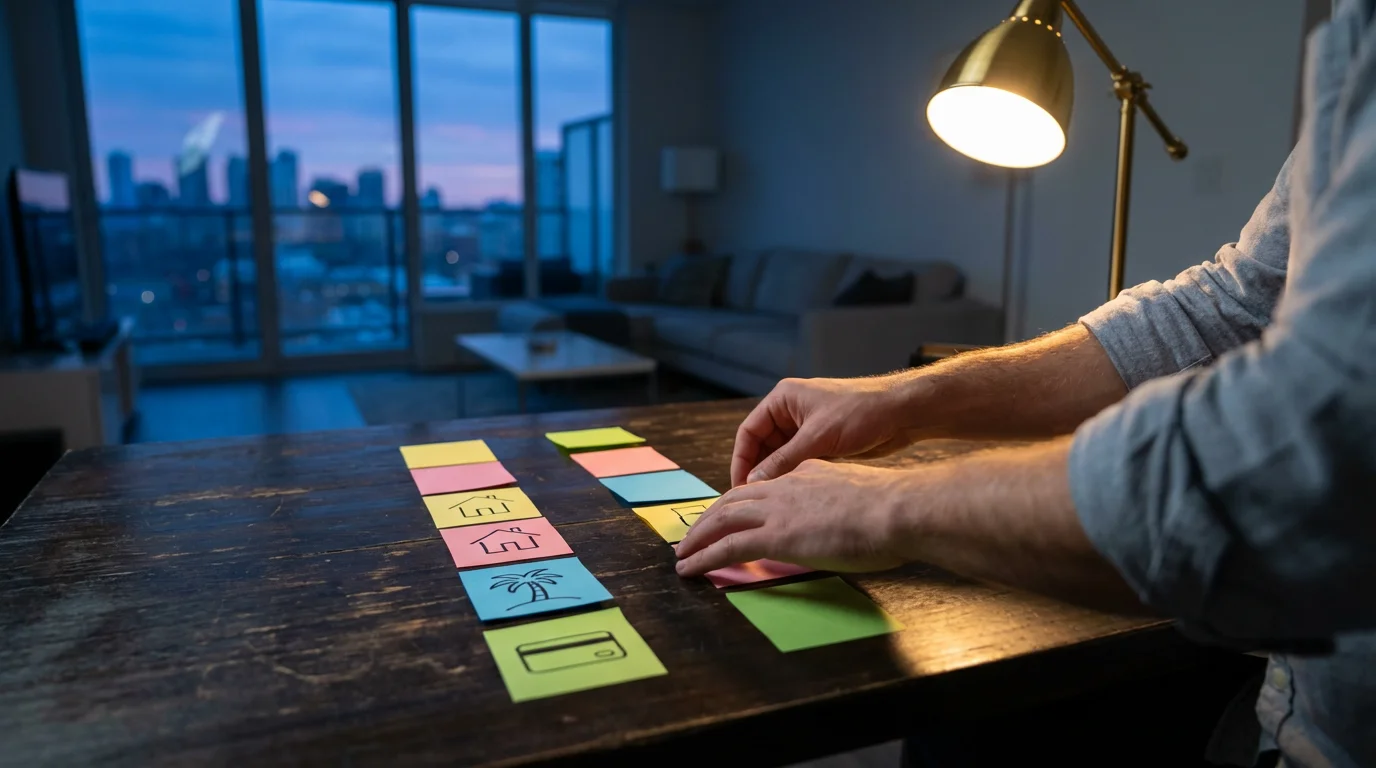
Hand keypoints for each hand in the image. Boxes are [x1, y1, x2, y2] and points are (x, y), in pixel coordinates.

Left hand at [675, 459, 909, 575]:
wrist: (897, 509)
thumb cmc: (895, 510)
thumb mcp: (861, 497)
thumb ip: (844, 505)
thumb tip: (847, 522)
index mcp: (807, 472)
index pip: (766, 486)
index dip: (743, 502)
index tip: (732, 514)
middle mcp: (785, 485)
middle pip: (734, 499)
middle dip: (710, 518)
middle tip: (693, 535)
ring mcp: (778, 510)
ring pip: (722, 520)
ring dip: (698, 539)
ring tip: (682, 556)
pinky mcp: (775, 536)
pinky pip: (727, 547)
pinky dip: (703, 558)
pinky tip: (689, 570)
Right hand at [731, 375, 918, 486]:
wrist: (902, 412)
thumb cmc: (861, 412)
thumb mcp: (818, 438)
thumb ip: (784, 460)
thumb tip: (755, 482)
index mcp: (784, 399)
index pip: (749, 432)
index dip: (741, 460)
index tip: (740, 487)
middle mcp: (791, 411)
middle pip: (762, 446)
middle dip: (758, 471)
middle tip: (756, 501)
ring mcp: (807, 427)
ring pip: (781, 456)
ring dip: (777, 476)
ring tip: (773, 503)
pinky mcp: (823, 441)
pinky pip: (799, 461)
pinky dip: (794, 476)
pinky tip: (793, 496)